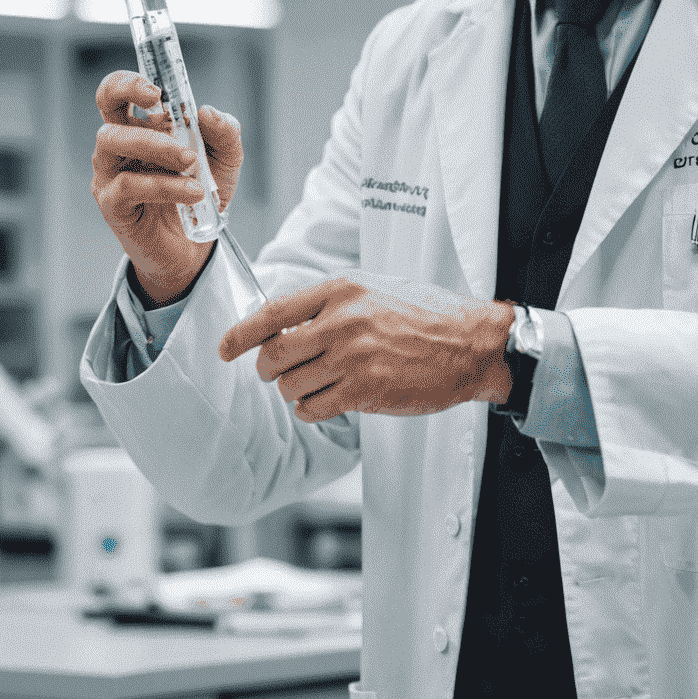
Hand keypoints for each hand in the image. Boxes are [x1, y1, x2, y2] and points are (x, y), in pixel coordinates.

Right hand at [92, 71, 243, 304]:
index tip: (158, 90)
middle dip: (130, 92)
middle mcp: (119, 144)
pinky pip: (129, 185)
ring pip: (112, 140)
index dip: (130, 81)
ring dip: (156, 145)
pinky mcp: (112, 203)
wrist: (196, 246)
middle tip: (165, 109)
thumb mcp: (225, 160)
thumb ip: (224, 133)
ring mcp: (110, 173)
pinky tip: (192, 192)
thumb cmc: (201, 193)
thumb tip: (207, 111)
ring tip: (191, 161)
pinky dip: (165, 185)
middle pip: (105, 101)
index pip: (120, 90)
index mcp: (140, 125)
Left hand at [218, 272, 513, 421]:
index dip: (241, 334)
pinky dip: (313, 410)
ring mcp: (352, 358)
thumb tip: (282, 323)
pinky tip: (329, 401)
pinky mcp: (365, 391)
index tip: (226, 349)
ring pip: (291, 386)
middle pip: (274, 355)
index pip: (272, 313)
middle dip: (270, 370)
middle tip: (279, 373)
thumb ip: (328, 302)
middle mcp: (341, 322)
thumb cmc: (426, 313)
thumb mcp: (373, 288)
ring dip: (295, 392)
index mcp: (340, 290)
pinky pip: (314, 408)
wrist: (471, 343)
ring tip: (317, 385)